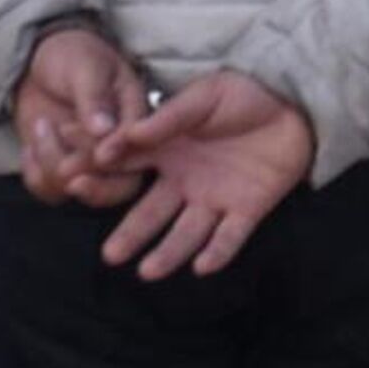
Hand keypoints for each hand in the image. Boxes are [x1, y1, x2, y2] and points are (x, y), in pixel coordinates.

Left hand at [14, 28, 147, 206]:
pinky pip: (50, 191)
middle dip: (89, 178)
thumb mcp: (85, 66)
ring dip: (52, 160)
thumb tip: (103, 129)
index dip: (117, 154)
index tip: (98, 153)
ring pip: (79, 188)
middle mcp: (118, 146)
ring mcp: (89, 162)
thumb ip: (93, 96)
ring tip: (42, 126)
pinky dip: (34, 173)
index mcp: (135, 117)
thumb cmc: (72, 55)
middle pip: (120, 187)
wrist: (38, 61)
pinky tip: (30, 147)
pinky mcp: (62, 170)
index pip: (137, 148)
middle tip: (63, 160)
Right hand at [91, 71, 314, 280]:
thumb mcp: (203, 97)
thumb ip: (170, 117)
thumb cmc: (241, 95)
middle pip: (151, 213)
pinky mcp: (247, 210)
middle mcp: (184, 181)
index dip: (102, 177)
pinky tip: (202, 266)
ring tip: (147, 272)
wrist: (293, 105)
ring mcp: (215, 198)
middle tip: (109, 256)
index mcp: (167, 151)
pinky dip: (217, 252)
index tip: (75, 183)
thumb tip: (129, 133)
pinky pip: (230, 236)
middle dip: (131, 234)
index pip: (127, 168)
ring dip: (169, 253)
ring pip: (186, 233)